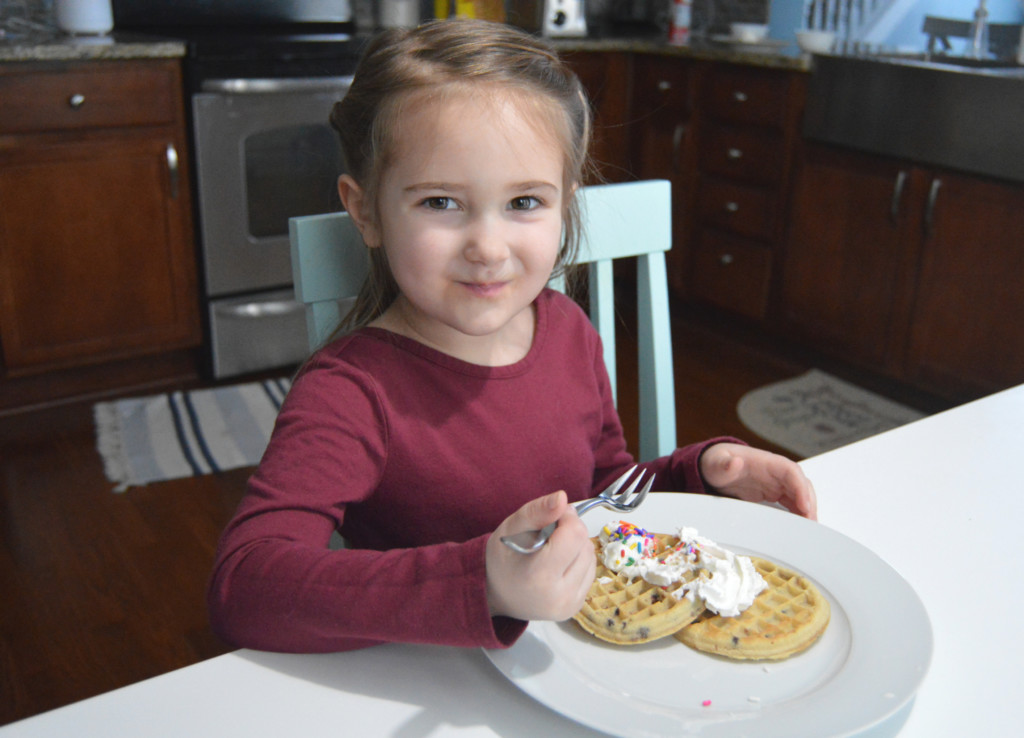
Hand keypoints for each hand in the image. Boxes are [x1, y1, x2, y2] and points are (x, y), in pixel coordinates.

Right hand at [485, 491, 595, 621]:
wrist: (497, 594)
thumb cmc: (502, 559)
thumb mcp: (511, 528)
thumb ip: (537, 511)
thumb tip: (562, 498)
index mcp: (539, 575)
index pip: (575, 534)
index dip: (567, 518)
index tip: (552, 518)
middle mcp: (558, 596)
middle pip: (584, 545)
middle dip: (571, 531)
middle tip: (548, 534)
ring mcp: (569, 605)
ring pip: (590, 557)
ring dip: (576, 546)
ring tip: (552, 550)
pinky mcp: (575, 607)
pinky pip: (590, 572)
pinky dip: (578, 561)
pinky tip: (559, 563)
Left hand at [700, 443, 817, 519]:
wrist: (716, 466)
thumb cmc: (718, 462)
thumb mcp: (716, 463)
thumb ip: (724, 464)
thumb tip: (735, 462)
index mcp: (766, 462)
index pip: (791, 471)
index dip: (800, 487)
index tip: (804, 505)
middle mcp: (776, 472)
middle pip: (801, 484)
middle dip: (809, 502)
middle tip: (810, 523)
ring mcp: (776, 483)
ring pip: (800, 495)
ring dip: (807, 510)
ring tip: (809, 529)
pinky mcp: (774, 493)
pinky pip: (792, 502)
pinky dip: (799, 513)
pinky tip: (801, 526)